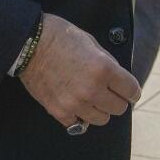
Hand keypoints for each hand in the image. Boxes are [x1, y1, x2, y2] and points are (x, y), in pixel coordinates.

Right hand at [18, 13, 140, 130]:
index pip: (132, 91)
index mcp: (103, 68)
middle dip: (116, 99)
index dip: (132, 90)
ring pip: (102, 119)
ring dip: (99, 109)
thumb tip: (118, 78)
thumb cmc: (60, 36)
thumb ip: (107, 62)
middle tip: (109, 92)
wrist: (28, 43)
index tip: (128, 90)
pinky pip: (78, 123)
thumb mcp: (91, 41)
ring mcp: (75, 103)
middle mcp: (92, 89)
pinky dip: (79, 115)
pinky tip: (75, 103)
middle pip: (119, 108)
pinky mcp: (59, 111)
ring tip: (91, 97)